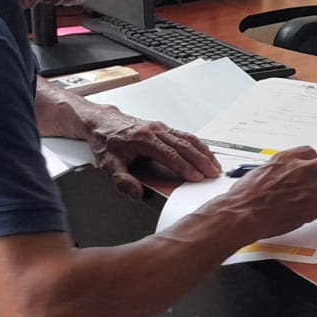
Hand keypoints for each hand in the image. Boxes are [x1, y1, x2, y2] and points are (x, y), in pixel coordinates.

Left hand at [37, 82, 220, 198]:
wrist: (102, 123)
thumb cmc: (106, 142)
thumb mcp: (108, 164)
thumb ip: (122, 181)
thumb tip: (137, 193)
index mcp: (143, 139)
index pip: (169, 154)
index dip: (184, 166)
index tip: (196, 177)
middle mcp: (155, 131)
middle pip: (183, 145)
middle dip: (200, 160)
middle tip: (213, 173)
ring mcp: (161, 128)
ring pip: (187, 138)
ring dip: (203, 152)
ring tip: (214, 165)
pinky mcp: (163, 128)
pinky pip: (185, 135)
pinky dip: (198, 145)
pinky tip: (205, 153)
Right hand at [211, 147, 316, 241]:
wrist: (240, 213)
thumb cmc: (243, 198)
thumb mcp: (259, 172)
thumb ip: (276, 172)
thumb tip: (282, 178)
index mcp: (285, 159)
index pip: (311, 152)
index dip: (316, 162)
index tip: (316, 171)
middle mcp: (299, 169)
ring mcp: (307, 187)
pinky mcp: (311, 206)